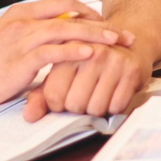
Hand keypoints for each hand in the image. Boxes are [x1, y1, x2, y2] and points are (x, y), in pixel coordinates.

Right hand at [0, 0, 131, 110]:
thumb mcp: (8, 45)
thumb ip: (31, 41)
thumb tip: (55, 47)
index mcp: (22, 14)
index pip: (64, 4)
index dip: (90, 13)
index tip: (109, 24)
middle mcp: (23, 21)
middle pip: (71, 13)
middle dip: (102, 23)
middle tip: (125, 35)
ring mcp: (21, 39)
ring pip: (66, 29)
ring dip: (96, 35)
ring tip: (117, 42)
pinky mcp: (18, 60)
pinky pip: (52, 51)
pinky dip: (73, 50)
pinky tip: (91, 53)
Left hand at [24, 41, 151, 121]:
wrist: (129, 44)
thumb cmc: (90, 61)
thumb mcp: (63, 71)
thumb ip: (42, 94)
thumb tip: (29, 116)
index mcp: (68, 49)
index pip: (54, 95)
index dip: (58, 104)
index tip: (65, 96)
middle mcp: (91, 53)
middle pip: (75, 104)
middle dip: (78, 107)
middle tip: (84, 95)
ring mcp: (113, 61)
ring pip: (96, 108)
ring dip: (96, 108)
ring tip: (98, 93)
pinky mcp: (132, 71)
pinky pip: (117, 106)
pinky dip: (113, 107)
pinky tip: (113, 93)